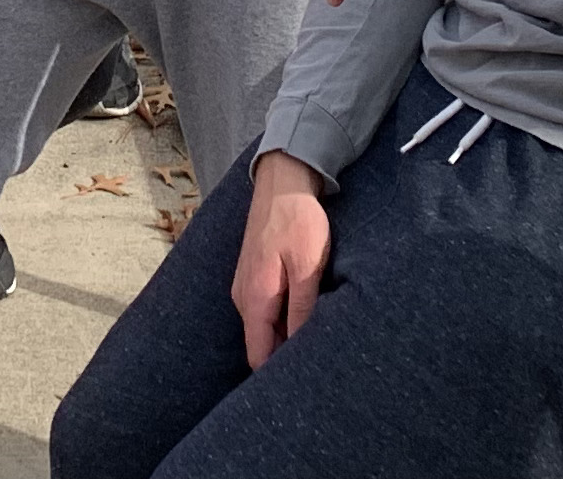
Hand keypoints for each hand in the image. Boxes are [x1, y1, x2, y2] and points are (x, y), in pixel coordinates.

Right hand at [232, 153, 332, 368]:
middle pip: (261, 345)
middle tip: (319, 361)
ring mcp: (245, 286)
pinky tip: (304, 313)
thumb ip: (302, 309)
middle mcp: (243, 297)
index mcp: (255, 298)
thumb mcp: (308, 265)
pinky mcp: (253, 276)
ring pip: (264, 328)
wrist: (282, 181)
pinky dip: (282, 318)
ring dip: (285, 335)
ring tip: (316, 338)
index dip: (278, 375)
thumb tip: (299, 348)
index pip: (258, 356)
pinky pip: (265, 311)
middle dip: (285, 357)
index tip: (304, 382)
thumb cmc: (298, 221)